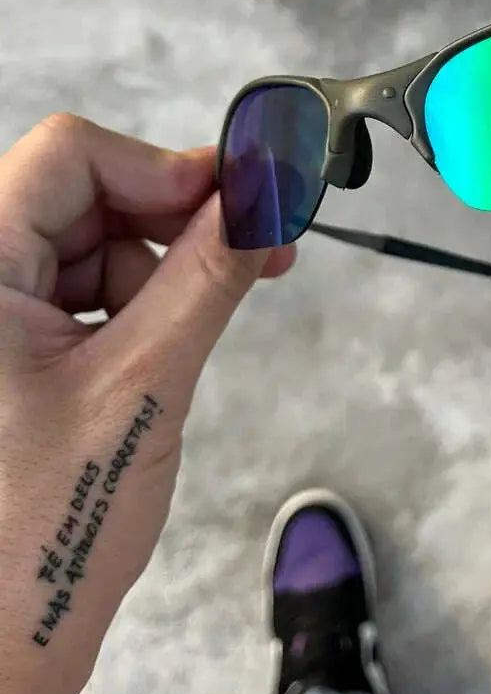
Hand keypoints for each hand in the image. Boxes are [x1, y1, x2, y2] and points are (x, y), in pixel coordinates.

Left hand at [0, 115, 295, 693]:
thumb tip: (261, 199)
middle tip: (254, 250)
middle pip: (80, 194)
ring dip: (156, 269)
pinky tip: (165, 350)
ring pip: (86, 241)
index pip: (69, 156)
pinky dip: (134, 304)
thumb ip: (207, 274)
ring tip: (195, 334)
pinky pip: (78, 290)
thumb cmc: (44, 537)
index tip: (240, 198)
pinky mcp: (3, 349)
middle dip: (170, 219)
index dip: (162, 167)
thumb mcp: (145, 384)